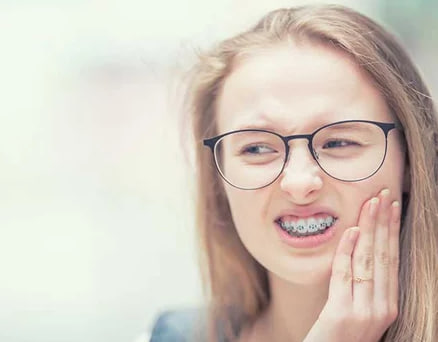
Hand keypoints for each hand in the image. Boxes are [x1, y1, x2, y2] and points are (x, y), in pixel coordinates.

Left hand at [303, 189, 400, 341]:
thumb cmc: (341, 336)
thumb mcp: (359, 308)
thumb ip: (362, 284)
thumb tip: (359, 246)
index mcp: (388, 305)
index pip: (393, 260)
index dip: (393, 231)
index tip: (392, 206)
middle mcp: (382, 308)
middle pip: (384, 256)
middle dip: (384, 222)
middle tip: (384, 195)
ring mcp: (364, 312)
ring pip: (368, 261)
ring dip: (369, 229)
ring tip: (371, 204)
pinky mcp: (342, 315)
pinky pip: (345, 275)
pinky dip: (347, 251)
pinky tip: (351, 231)